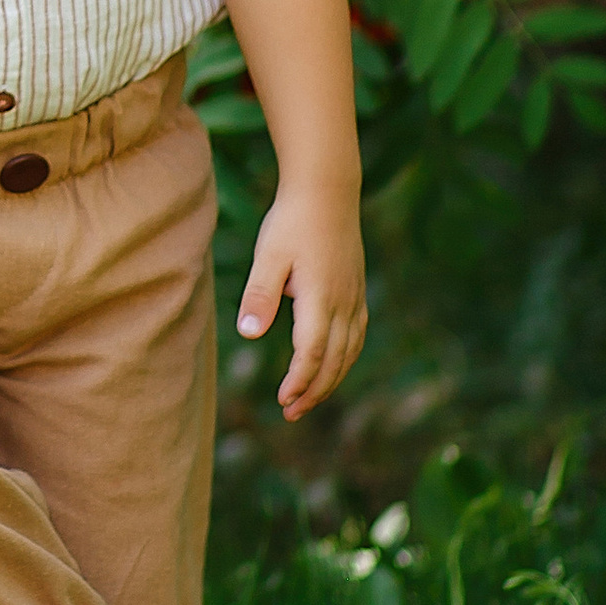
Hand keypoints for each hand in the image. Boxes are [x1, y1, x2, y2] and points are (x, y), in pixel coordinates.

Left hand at [236, 191, 367, 419]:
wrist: (327, 190)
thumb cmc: (292, 221)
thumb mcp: (269, 255)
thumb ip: (259, 294)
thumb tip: (248, 334)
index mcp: (320, 298)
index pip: (312, 353)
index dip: (299, 381)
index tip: (283, 401)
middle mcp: (343, 303)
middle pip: (334, 361)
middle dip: (314, 391)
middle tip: (292, 414)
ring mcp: (354, 297)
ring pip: (349, 351)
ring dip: (331, 379)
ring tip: (309, 398)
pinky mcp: (357, 290)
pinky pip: (357, 335)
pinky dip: (345, 358)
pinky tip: (334, 365)